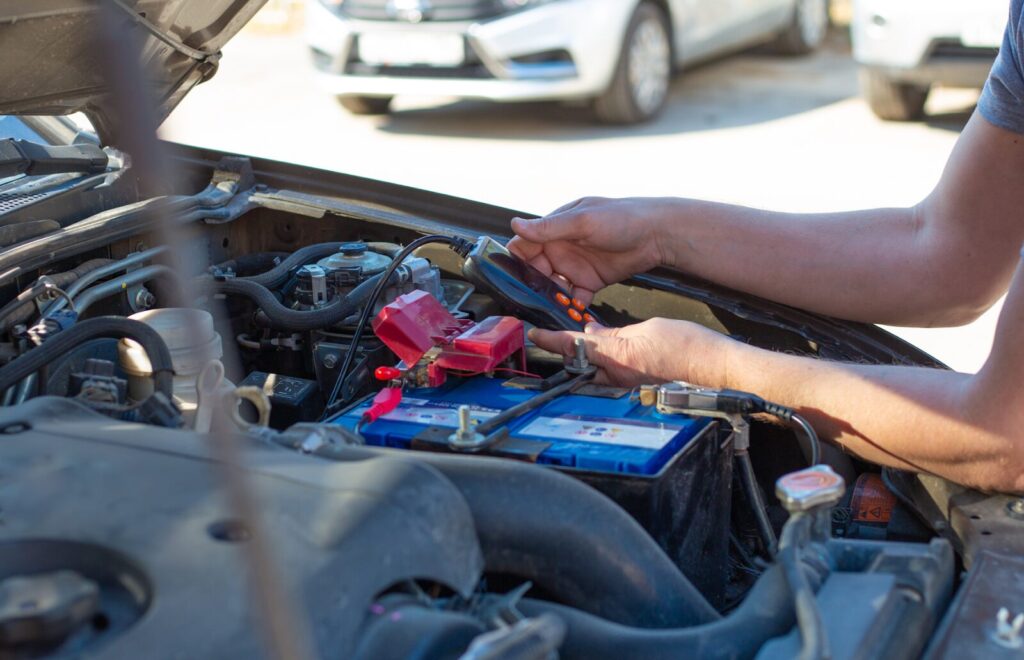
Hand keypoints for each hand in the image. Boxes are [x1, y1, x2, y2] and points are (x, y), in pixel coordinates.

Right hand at [508, 197, 669, 304]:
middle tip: (530, 299)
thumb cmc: (622, 217)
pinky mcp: (590, 282)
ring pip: (552, 288)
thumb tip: (516, 224)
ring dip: (549, 299)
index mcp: (556, 229)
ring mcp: (575, 267)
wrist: (657, 234)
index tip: (512, 278)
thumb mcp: (582, 221)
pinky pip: (573, 299)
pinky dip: (570, 307)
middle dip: (531, 286)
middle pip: (535, 271)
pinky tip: (571, 313)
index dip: (516, 261)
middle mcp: (562, 248)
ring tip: (549, 309)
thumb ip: (549, 227)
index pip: (525, 245)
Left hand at [528, 318, 734, 387]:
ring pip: (592, 370)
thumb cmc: (687, 349)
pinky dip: (600, 362)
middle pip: (577, 364)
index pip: (573, 347)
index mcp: (616, 357)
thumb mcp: (646, 330)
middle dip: (561, 352)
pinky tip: (600, 351)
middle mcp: (617, 375)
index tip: (534, 334)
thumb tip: (593, 334)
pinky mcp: (637, 383)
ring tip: (567, 344)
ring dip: (579, 357)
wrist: (713, 367)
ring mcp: (626, 382)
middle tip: (545, 340)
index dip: (551, 340)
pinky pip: (610, 373)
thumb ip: (615, 334)